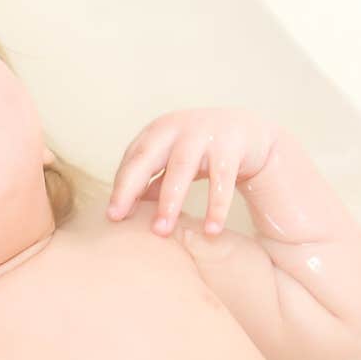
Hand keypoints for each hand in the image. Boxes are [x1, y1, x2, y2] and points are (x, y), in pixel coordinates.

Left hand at [107, 107, 277, 235]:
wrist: (248, 132)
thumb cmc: (200, 152)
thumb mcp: (171, 164)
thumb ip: (149, 183)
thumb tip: (121, 212)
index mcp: (157, 132)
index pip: (131, 161)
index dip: (120, 187)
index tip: (111, 216)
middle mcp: (176, 127)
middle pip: (147, 159)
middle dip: (130, 189)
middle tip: (119, 219)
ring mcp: (204, 133)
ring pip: (181, 169)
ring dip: (169, 201)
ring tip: (162, 231)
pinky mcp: (232, 145)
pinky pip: (221, 179)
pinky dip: (216, 206)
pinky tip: (211, 231)